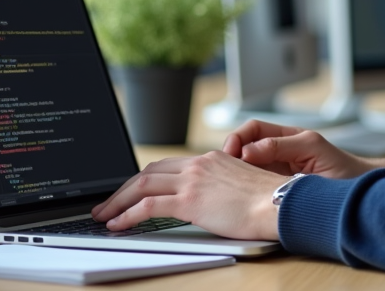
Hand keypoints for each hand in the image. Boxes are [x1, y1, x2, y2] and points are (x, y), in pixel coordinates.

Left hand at [91, 152, 280, 239]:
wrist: (280, 203)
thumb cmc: (269, 201)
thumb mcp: (240, 186)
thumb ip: (220, 188)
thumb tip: (209, 203)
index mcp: (211, 159)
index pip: (166, 166)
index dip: (144, 180)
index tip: (131, 192)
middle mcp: (199, 164)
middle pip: (148, 172)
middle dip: (123, 189)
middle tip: (107, 204)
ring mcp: (193, 180)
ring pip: (142, 185)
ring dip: (117, 201)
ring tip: (104, 215)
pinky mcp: (190, 200)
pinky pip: (148, 206)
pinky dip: (127, 214)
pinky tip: (118, 225)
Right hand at [223, 120, 374, 178]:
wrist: (358, 193)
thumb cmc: (343, 168)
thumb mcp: (312, 149)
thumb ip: (282, 146)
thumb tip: (249, 151)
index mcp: (287, 137)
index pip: (253, 130)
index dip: (239, 138)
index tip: (233, 152)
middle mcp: (279, 153)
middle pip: (244, 146)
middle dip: (230, 154)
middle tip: (224, 168)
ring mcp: (276, 172)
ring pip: (245, 167)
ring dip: (234, 172)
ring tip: (230, 181)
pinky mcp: (275, 190)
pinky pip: (253, 185)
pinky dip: (243, 187)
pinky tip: (241, 194)